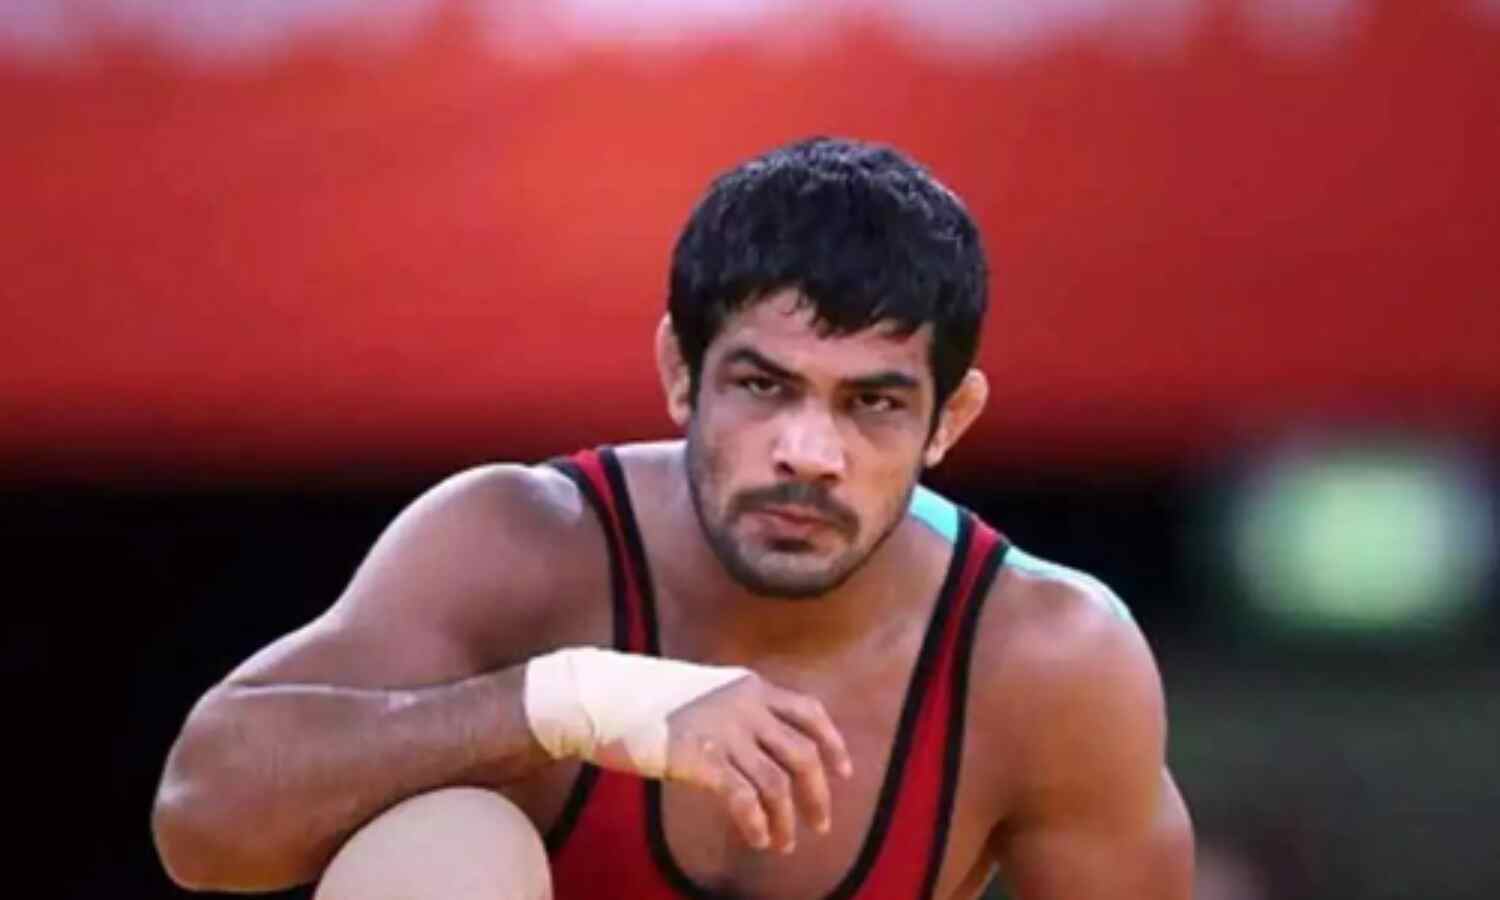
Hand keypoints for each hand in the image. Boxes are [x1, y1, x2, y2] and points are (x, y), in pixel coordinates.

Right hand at [664, 673, 853, 853]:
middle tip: (820, 825)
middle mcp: (745, 706)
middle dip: (817, 794)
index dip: (833, 743)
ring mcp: (725, 732)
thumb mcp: (708, 693)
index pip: (809, 712)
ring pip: (777, 784)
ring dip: (787, 820)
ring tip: (784, 844)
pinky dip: (757, 824)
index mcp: (751, 687)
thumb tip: (769, 750)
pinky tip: (758, 839)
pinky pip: (744, 798)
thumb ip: (740, 712)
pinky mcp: (702, 758)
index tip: (844, 772)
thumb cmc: (650, 701)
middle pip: (802, 754)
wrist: (605, 698)